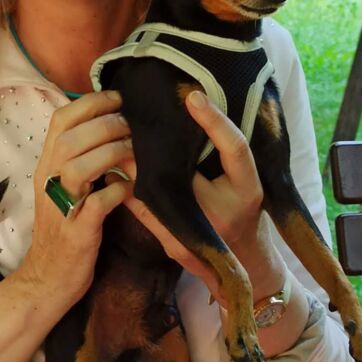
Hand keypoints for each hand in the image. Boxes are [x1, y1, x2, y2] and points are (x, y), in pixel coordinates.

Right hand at [18, 90, 133, 306]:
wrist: (47, 279)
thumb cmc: (64, 230)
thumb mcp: (64, 189)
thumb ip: (79, 160)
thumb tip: (108, 128)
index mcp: (47, 167)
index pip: (59, 121)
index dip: (89, 103)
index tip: (117, 98)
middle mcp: (49, 182)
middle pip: (69, 139)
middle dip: (105, 124)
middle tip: (130, 124)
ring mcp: (61, 207)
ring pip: (78, 167)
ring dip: (111, 153)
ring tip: (133, 151)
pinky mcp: (77, 232)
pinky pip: (98, 204)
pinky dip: (118, 191)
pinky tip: (131, 187)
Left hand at [110, 91, 284, 302]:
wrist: (243, 264)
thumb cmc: (247, 212)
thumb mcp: (248, 180)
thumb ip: (227, 149)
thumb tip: (194, 105)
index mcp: (247, 189)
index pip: (234, 148)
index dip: (215, 121)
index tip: (193, 96)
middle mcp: (222, 212)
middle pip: (184, 171)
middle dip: (159, 145)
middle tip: (136, 117)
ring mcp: (196, 231)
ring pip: (158, 192)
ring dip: (136, 166)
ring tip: (120, 139)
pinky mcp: (173, 243)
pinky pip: (145, 212)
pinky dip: (128, 189)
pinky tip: (113, 171)